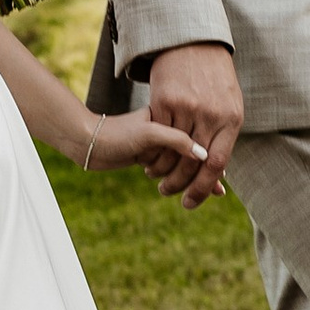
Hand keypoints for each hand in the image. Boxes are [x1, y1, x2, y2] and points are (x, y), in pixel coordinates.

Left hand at [82, 109, 220, 201]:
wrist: (88, 142)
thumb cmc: (116, 134)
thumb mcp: (148, 133)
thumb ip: (175, 140)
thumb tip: (202, 155)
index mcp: (171, 116)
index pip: (198, 139)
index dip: (211, 157)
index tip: (221, 175)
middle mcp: (169, 127)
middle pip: (196, 152)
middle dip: (208, 172)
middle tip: (220, 191)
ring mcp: (160, 142)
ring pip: (186, 162)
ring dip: (197, 177)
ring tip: (213, 193)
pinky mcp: (151, 153)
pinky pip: (174, 166)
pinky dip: (185, 176)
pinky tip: (193, 186)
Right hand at [142, 41, 244, 205]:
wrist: (193, 44)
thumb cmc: (214, 81)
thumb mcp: (228, 108)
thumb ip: (222, 142)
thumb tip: (218, 180)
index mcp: (231, 119)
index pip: (217, 163)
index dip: (204, 187)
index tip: (191, 202)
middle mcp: (211, 114)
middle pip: (195, 162)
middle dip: (183, 186)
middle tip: (172, 197)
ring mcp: (187, 106)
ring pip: (175, 151)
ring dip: (166, 174)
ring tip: (160, 185)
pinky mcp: (165, 100)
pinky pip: (159, 136)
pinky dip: (155, 154)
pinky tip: (152, 165)